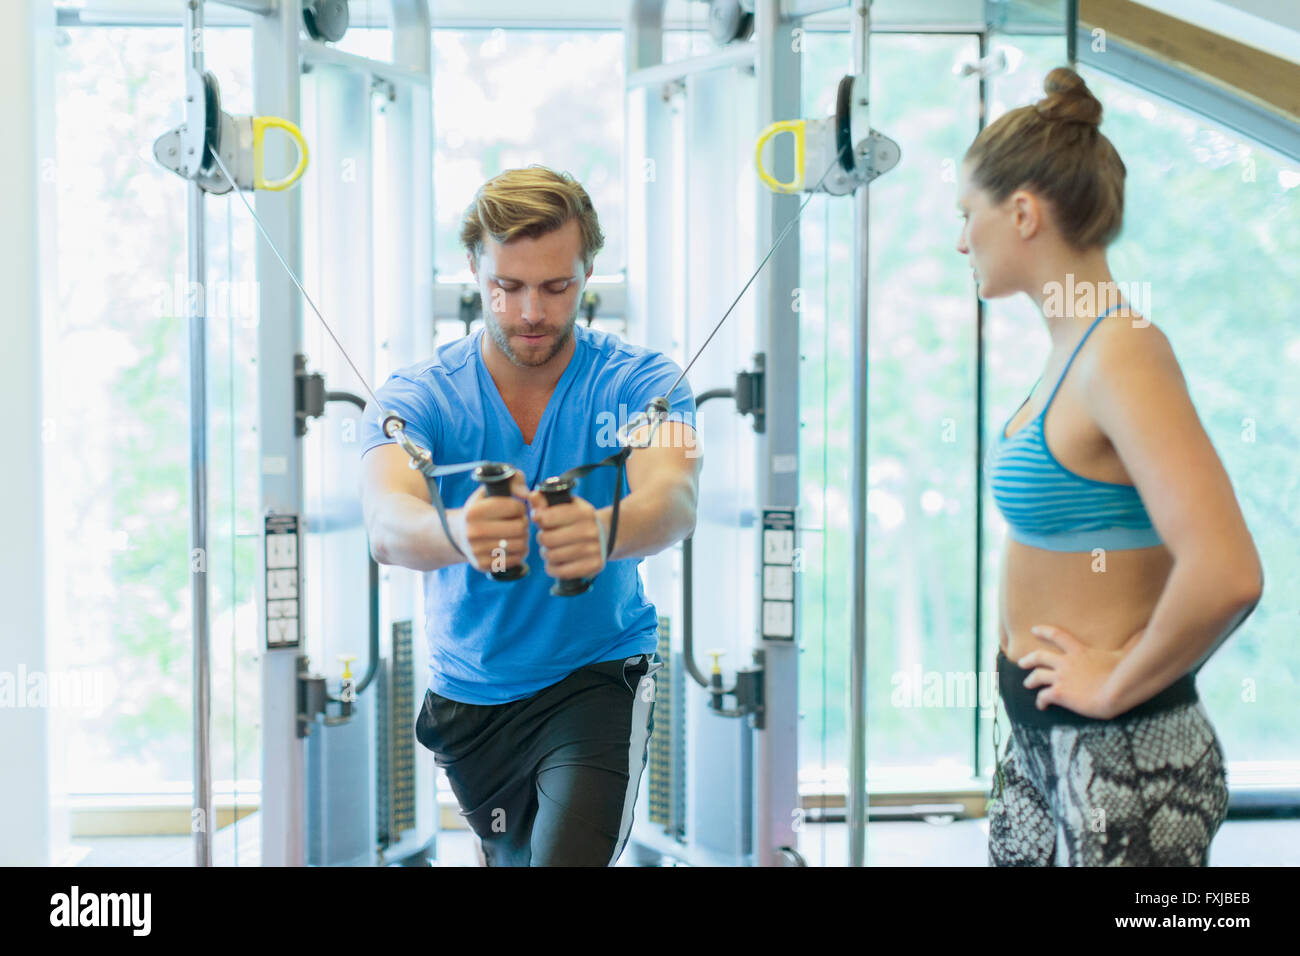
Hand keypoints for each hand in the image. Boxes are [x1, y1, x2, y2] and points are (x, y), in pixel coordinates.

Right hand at [446, 470, 529, 572]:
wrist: (458, 534)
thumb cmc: (480, 509)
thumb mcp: (489, 489)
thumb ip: (513, 480)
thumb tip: (527, 494)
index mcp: (474, 511)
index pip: (515, 507)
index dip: (521, 506)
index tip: (516, 508)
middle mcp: (473, 532)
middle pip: (519, 527)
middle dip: (523, 522)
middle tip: (519, 521)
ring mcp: (477, 551)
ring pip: (520, 544)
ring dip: (524, 537)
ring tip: (517, 532)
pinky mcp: (483, 565)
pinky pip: (515, 559)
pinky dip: (519, 552)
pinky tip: (512, 545)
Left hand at [526, 488, 607, 580]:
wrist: (606, 534)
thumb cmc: (578, 519)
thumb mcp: (566, 506)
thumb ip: (546, 501)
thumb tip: (532, 496)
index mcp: (583, 512)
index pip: (547, 518)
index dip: (538, 519)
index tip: (540, 520)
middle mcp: (591, 531)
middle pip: (547, 539)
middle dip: (542, 538)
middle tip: (546, 537)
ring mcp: (594, 550)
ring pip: (552, 556)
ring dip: (546, 553)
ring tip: (552, 549)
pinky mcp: (594, 566)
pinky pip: (561, 572)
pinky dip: (553, 568)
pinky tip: (557, 562)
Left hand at [1017, 624, 1144, 719]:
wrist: (1116, 691)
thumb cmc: (1124, 674)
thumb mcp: (1125, 654)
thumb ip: (1130, 643)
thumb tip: (1144, 631)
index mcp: (1080, 652)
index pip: (1057, 636)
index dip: (1044, 631)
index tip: (1034, 630)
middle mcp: (1066, 662)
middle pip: (1040, 656)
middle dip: (1029, 659)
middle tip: (1021, 662)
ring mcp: (1061, 678)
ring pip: (1037, 676)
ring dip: (1030, 680)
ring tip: (1027, 684)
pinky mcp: (1060, 693)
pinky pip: (1043, 697)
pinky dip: (1040, 701)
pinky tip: (1041, 706)